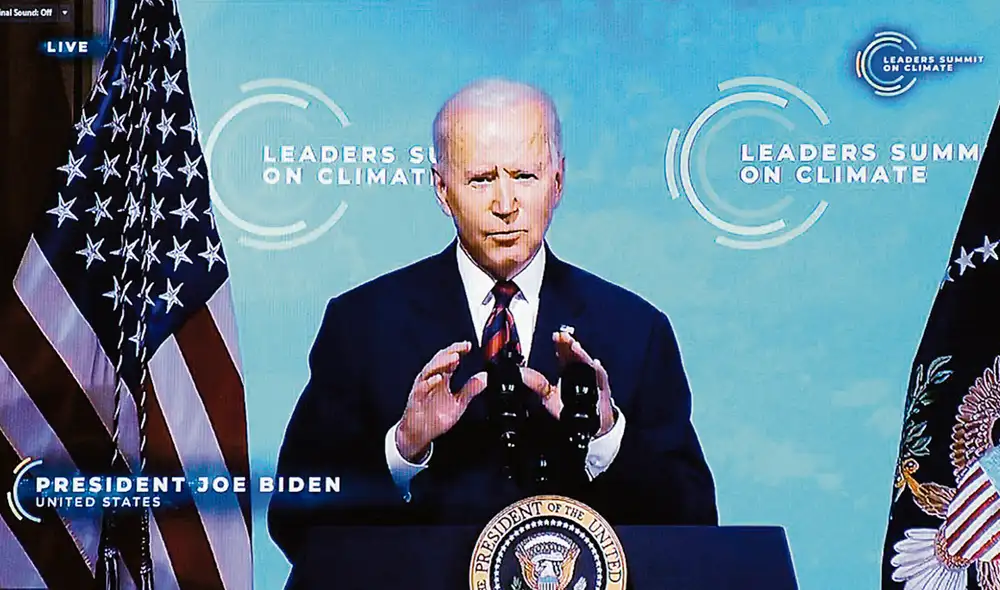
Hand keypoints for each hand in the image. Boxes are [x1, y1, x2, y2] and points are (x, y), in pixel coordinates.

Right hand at [396, 341, 487, 461]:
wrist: (419, 434)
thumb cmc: (435, 417)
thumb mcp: (459, 403)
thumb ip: (471, 389)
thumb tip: (485, 377)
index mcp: (442, 378)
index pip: (450, 359)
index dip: (458, 350)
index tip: (469, 346)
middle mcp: (431, 380)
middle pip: (439, 360)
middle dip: (451, 352)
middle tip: (463, 348)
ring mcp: (423, 388)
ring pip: (430, 370)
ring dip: (442, 363)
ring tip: (454, 358)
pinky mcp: (416, 399)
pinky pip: (421, 388)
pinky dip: (430, 382)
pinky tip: (438, 378)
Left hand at [520, 331, 614, 436]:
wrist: (590, 424)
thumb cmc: (570, 410)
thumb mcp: (549, 397)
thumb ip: (537, 384)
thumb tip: (522, 374)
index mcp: (567, 370)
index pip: (563, 353)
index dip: (560, 343)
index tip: (555, 336)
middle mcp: (580, 371)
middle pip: (575, 354)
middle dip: (569, 344)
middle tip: (563, 336)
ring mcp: (592, 378)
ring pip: (587, 363)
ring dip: (581, 354)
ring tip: (574, 346)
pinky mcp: (602, 388)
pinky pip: (600, 378)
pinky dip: (597, 370)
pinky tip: (594, 363)